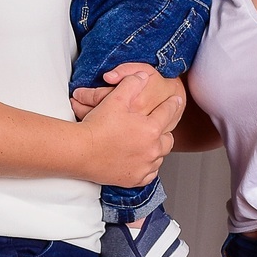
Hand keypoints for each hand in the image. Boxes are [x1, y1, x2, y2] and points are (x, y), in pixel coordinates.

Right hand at [79, 66, 181, 186]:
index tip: (176, 101)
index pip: (168, 112)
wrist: (80, 152)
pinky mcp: (135, 179)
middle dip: (165, 131)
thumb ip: (132, 84)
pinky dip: (147, 167)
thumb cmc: (97, 127)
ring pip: (160, 157)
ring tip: (149, 143)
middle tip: (159, 126)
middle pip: (168, 139)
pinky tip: (141, 160)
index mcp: (151, 129)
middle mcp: (152, 149)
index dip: (172, 104)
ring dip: (156, 149)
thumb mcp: (115, 99)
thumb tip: (143, 76)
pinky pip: (150, 173)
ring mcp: (144, 166)